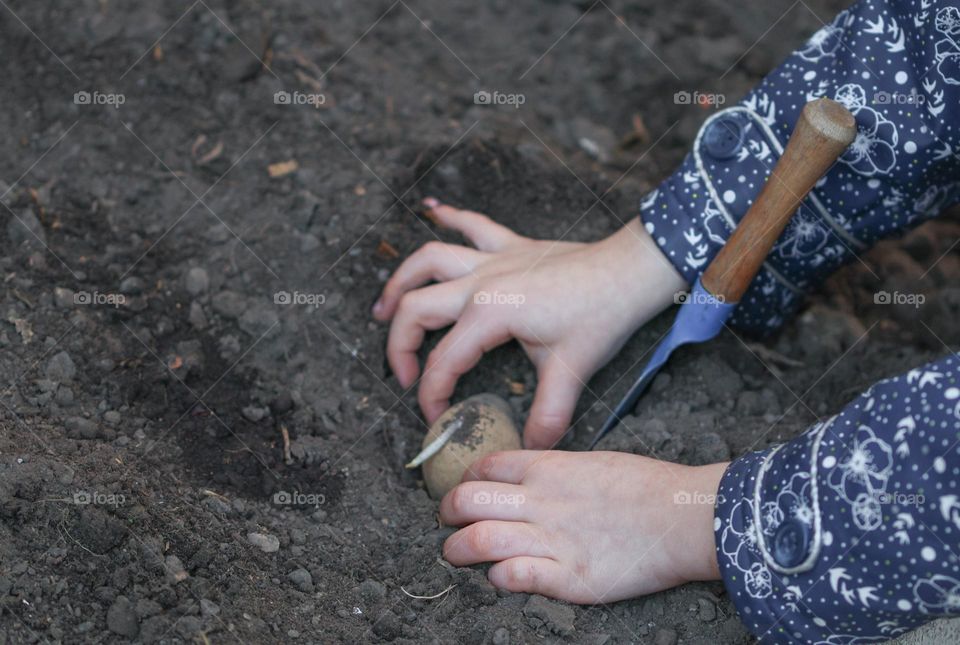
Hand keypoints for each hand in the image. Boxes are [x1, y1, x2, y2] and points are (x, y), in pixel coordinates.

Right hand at [373, 197, 685, 447]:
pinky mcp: (512, 246)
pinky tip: (430, 209)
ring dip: (401, 281)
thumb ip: (548, 415)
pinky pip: (471, 224)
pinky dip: (448, 216)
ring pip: (428, 259)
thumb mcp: (572, 370)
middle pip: (415, 306)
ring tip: (383, 308)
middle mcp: (481, 281)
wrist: (631, 270)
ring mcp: (494, 259)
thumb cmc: (602, 314)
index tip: (436, 417)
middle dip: (398, 344)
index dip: (432, 395)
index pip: (444, 361)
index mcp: (490, 313)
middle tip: (402, 375)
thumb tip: (532, 448)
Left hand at [439, 450, 725, 602]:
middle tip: (447, 521)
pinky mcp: (569, 577)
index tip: (465, 490)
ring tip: (454, 553)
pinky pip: (514, 576)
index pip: (486, 466)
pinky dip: (497, 577)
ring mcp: (553, 539)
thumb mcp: (594, 462)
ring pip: (479, 539)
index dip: (466, 478)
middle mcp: (542, 501)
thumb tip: (533, 477)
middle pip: (468, 499)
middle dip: (447, 511)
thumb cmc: (647, 487)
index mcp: (549, 468)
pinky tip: (498, 576)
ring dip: (457, 549)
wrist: (685, 516)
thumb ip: (558, 472)